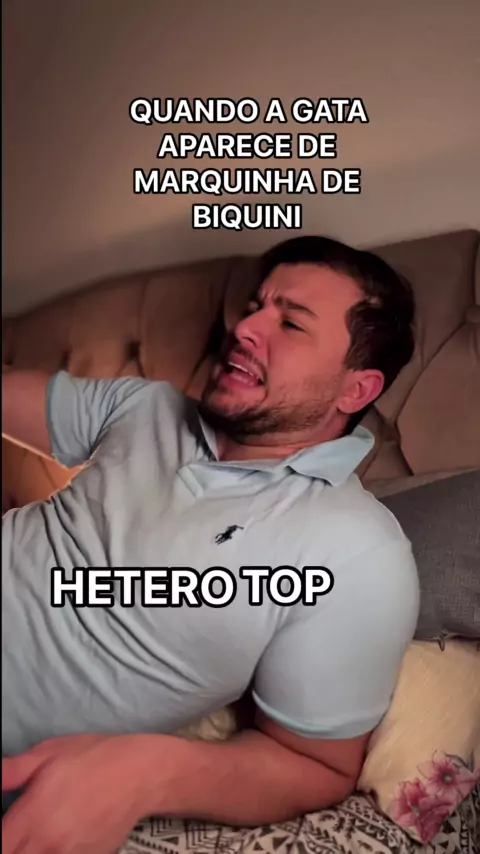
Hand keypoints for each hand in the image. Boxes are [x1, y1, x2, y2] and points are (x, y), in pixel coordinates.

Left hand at [2, 733, 155, 853]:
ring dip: (32, 850)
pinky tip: (58, 839)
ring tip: (39, 834)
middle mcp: (48, 845)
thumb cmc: (92, 756)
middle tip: (18, 832)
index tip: (5, 828)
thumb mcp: (48, 753)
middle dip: (12, 847)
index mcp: (33, 817)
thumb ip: (11, 771)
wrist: (140, 773)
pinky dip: (53, 853)